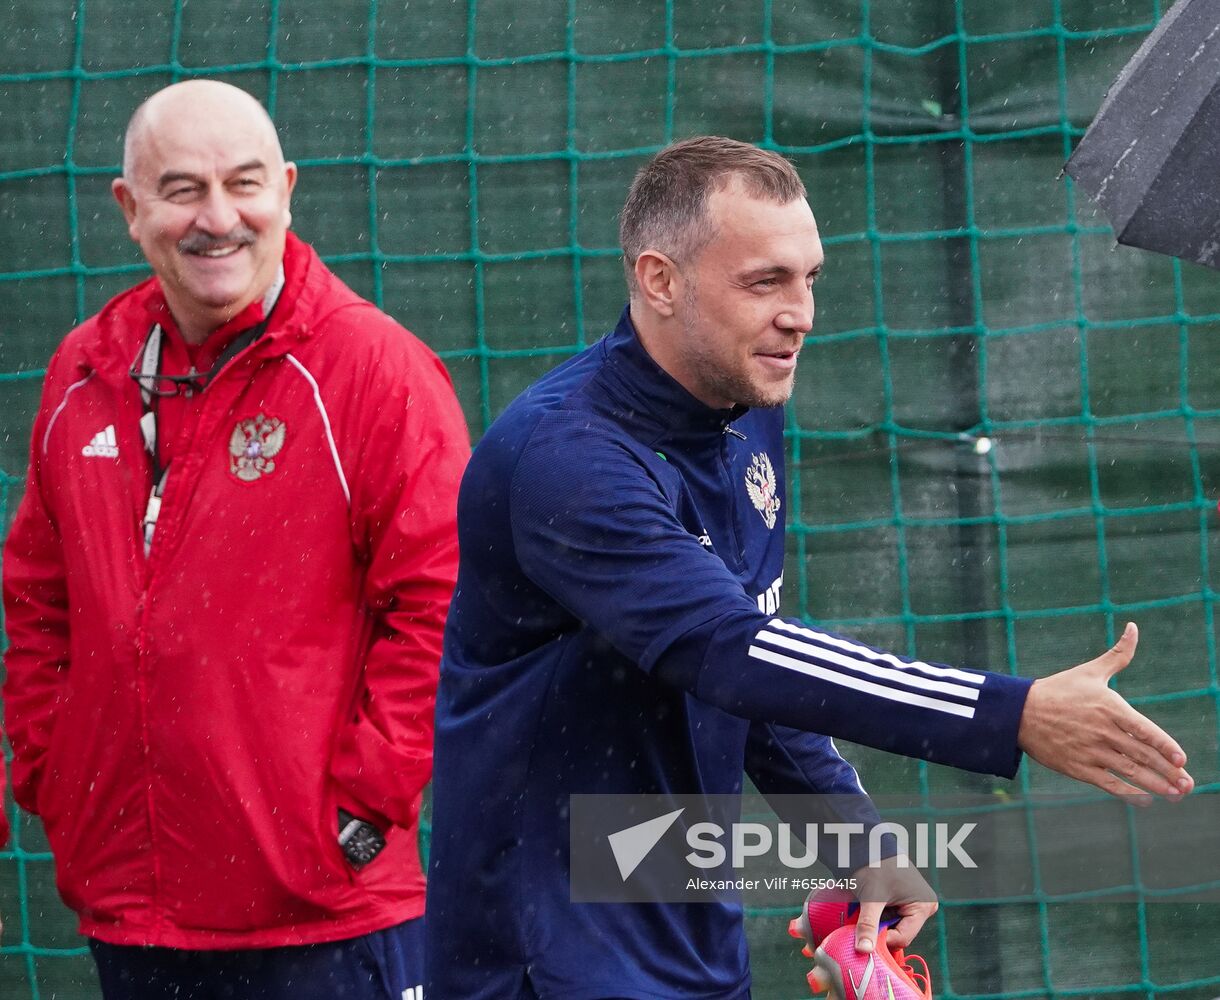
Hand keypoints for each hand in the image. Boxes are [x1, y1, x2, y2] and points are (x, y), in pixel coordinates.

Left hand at [851, 855, 936, 952]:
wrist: (866, 843)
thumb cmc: (874, 863)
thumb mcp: (871, 896)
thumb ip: (868, 924)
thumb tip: (863, 950)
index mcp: (923, 906)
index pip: (903, 937)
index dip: (882, 939)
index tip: (864, 936)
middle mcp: (922, 906)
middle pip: (899, 933)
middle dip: (880, 929)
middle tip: (862, 920)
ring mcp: (913, 903)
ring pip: (892, 925)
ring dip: (877, 921)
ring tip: (864, 908)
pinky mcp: (903, 900)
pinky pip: (890, 916)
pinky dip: (877, 914)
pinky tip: (868, 905)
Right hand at [1017, 622, 1193, 800]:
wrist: (1020, 712)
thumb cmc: (1059, 690)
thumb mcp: (1090, 671)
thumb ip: (1119, 654)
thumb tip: (1134, 628)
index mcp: (1109, 708)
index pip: (1144, 730)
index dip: (1165, 746)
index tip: (1182, 758)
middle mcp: (1102, 731)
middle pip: (1142, 755)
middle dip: (1168, 771)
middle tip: (1188, 783)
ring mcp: (1090, 751)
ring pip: (1129, 772)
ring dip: (1155, 785)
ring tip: (1174, 794)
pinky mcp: (1077, 767)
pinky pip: (1108, 783)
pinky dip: (1128, 793)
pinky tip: (1144, 799)